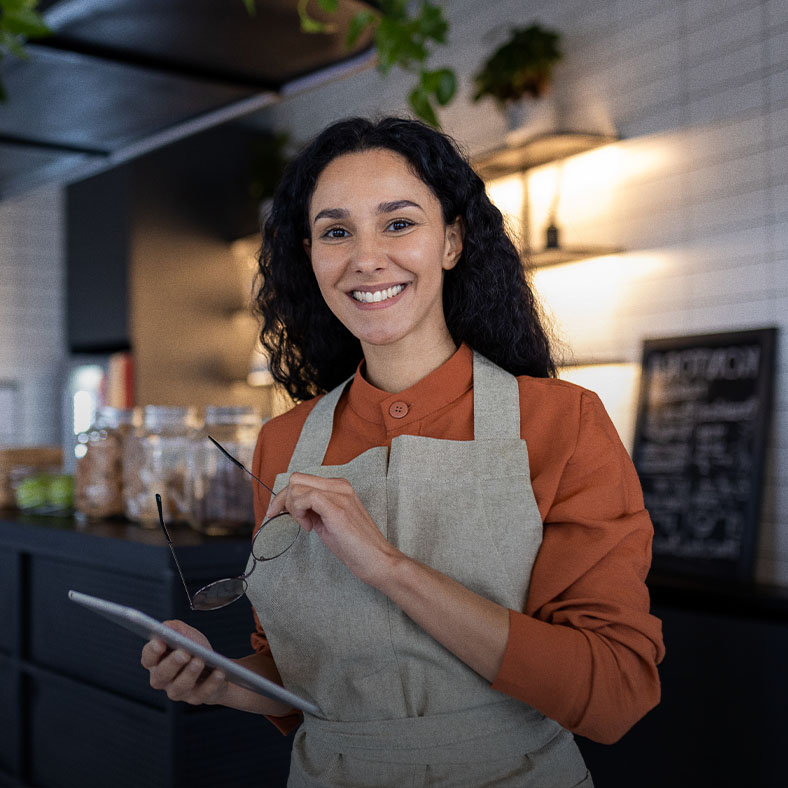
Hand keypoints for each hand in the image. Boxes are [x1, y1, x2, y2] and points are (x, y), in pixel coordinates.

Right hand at [140, 620, 227, 705]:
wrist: (214, 666)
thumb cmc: (194, 648)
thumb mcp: (186, 633)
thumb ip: (175, 628)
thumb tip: (167, 627)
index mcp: (157, 662)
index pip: (148, 658)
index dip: (152, 651)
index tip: (160, 643)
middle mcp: (163, 680)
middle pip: (161, 676)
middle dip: (172, 664)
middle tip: (183, 654)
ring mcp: (179, 691)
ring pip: (179, 688)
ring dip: (190, 674)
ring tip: (199, 661)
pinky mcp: (197, 698)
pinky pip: (203, 693)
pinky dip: (211, 683)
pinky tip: (219, 672)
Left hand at [267, 473, 400, 586]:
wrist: (376, 560)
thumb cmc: (354, 545)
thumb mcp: (328, 521)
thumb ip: (312, 509)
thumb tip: (290, 506)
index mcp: (339, 486)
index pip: (301, 479)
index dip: (284, 496)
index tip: (278, 513)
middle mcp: (340, 485)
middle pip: (296, 479)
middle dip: (283, 500)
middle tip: (289, 520)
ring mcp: (340, 494)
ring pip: (297, 487)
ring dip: (292, 508)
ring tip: (306, 526)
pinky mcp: (338, 508)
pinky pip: (306, 498)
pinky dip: (299, 512)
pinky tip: (308, 527)